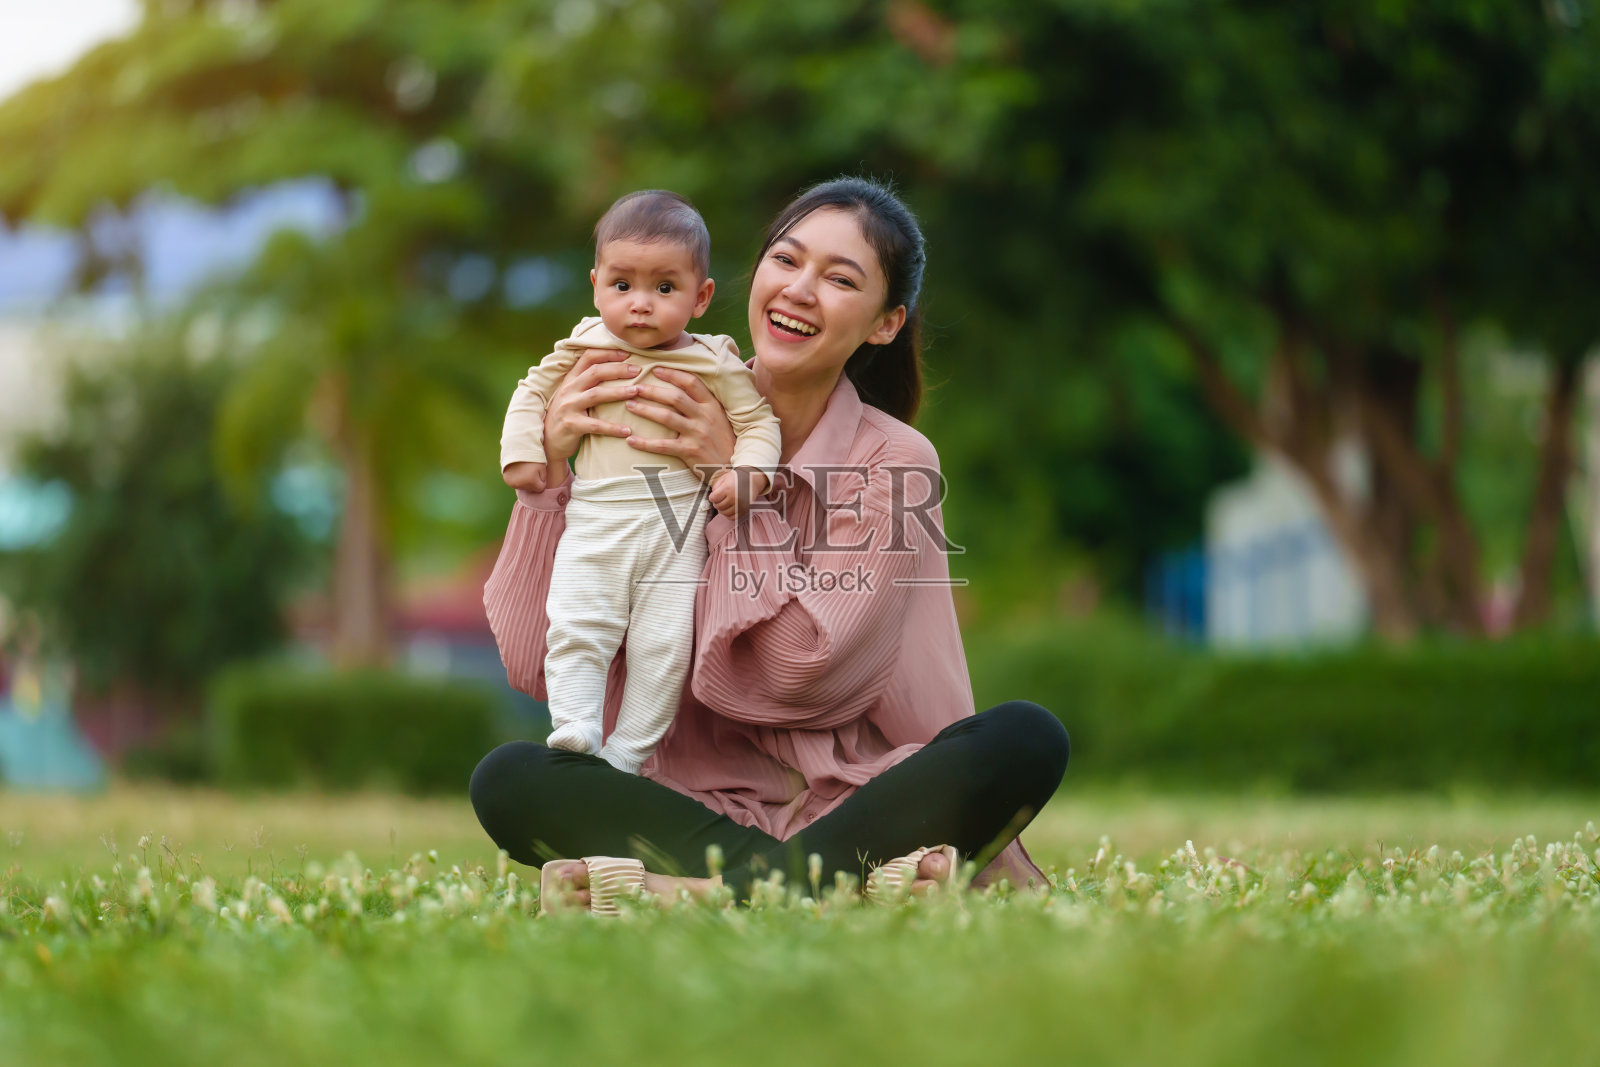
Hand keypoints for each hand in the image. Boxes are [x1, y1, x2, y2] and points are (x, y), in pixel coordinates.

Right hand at [502, 461, 546, 491]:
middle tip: (530, 470)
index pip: (540, 488)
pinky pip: (516, 485)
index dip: (541, 480)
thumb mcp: (543, 468)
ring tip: (524, 470)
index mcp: (531, 481)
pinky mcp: (507, 481)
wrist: (517, 448)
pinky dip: (518, 480)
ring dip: (525, 481)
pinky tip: (518, 472)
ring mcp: (512, 483)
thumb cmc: (533, 457)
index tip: (538, 471)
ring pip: (523, 487)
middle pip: (531, 489)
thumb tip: (539, 489)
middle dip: (533, 481)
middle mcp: (520, 484)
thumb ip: (543, 480)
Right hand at [543, 348, 641, 474]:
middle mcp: (569, 389)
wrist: (549, 441)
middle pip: (595, 372)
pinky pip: (595, 425)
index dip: (608, 353)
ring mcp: (568, 406)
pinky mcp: (571, 425)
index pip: (588, 357)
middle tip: (637, 370)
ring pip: (596, 394)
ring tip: (636, 391)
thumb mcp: (574, 394)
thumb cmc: (568, 415)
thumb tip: (616, 369)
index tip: (627, 353)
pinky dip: (612, 428)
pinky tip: (627, 430)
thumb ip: (588, 382)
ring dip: (618, 392)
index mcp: (571, 379)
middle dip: (618, 369)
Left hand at [623, 366, 735, 481]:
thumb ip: (703, 405)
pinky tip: (631, 440)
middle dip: (652, 390)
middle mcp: (705, 417)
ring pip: (667, 417)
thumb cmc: (723, 442)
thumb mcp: (719, 418)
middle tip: (635, 387)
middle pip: (675, 397)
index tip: (655, 369)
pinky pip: (663, 445)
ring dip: (645, 410)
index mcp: (712, 405)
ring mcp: (697, 434)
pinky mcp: (690, 451)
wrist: (732, 470)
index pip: (691, 382)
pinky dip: (645, 443)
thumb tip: (681, 390)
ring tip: (630, 405)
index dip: (672, 374)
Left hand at [709, 468, 769, 518]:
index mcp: (728, 488)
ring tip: (723, 504)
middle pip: (718, 506)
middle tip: (719, 500)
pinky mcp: (744, 509)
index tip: (714, 496)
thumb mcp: (725, 477)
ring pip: (724, 513)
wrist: (753, 479)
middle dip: (716, 503)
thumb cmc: (738, 478)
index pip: (713, 498)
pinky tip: (728, 509)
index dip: (712, 497)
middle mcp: (734, 498)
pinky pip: (733, 518)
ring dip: (721, 510)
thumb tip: (712, 497)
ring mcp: (740, 505)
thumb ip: (716, 486)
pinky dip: (728, 515)